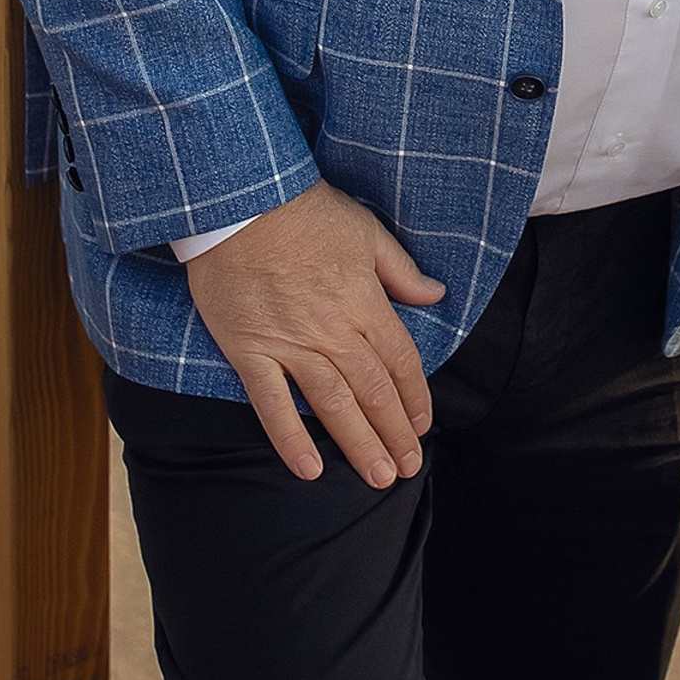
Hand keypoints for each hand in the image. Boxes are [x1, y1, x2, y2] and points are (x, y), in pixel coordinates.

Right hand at [184, 180, 446, 485]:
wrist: (243, 203)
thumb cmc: (308, 211)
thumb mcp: (368, 232)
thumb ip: (402, 271)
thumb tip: (436, 295)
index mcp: (364, 302)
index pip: (400, 361)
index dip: (415, 396)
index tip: (423, 424)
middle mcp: (333, 331)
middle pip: (373, 391)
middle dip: (394, 433)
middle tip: (406, 467)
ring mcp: (291, 344)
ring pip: (333, 405)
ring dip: (358, 444)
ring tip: (376, 477)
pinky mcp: (250, 351)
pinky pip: (272, 404)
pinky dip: (291, 438)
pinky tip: (310, 469)